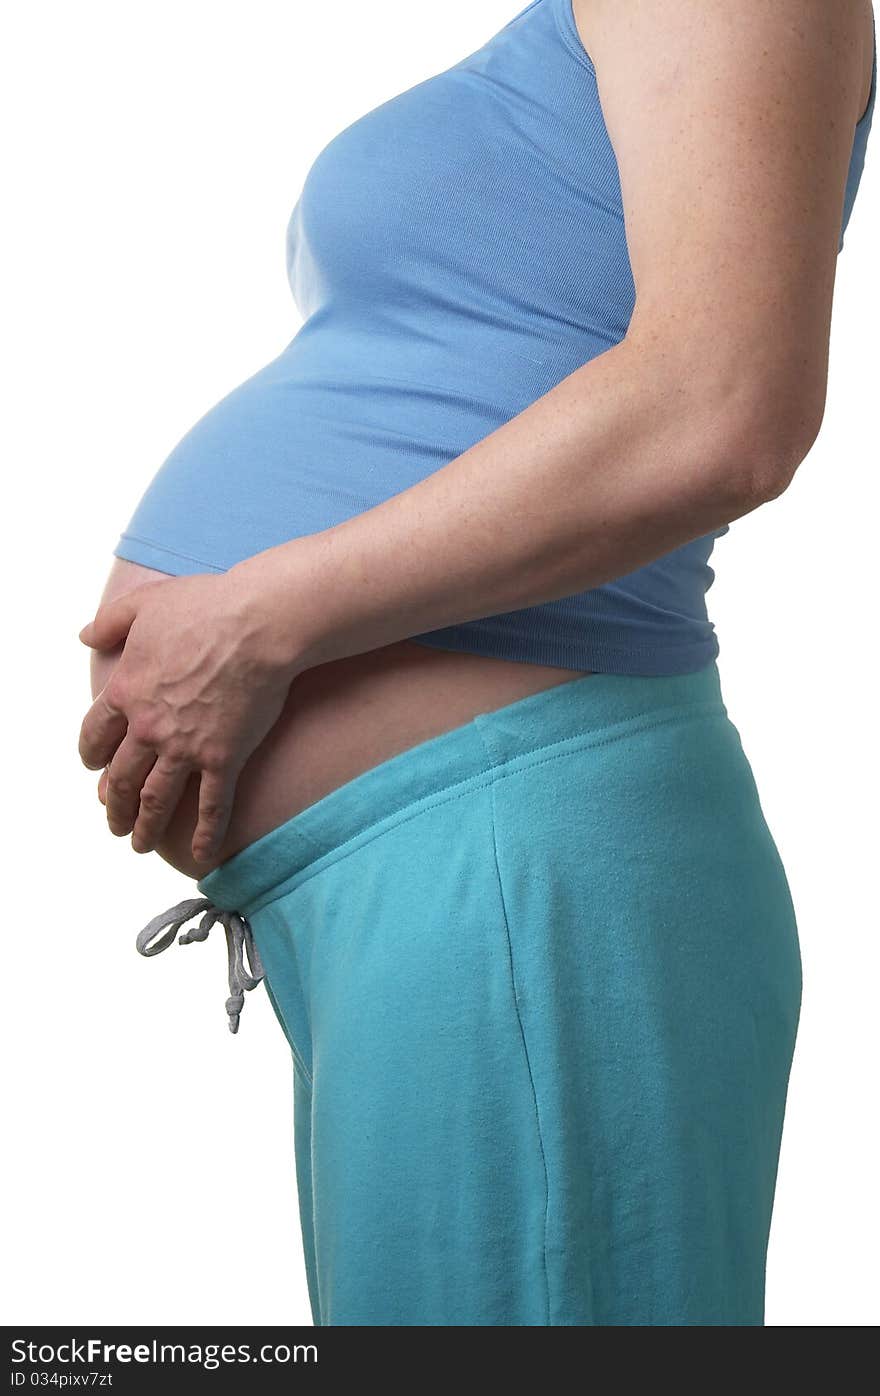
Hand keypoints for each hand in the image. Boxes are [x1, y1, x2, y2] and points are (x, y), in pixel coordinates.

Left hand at [78, 566, 302, 863]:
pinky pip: (211, 806)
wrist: (257, 624)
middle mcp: (148, 728)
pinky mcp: (223, 758)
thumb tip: (85, 635)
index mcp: (125, 692)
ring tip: (140, 845)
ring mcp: (185, 747)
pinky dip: (206, 835)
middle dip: (114, 805)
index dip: (92, 757)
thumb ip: (109, 621)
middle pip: (120, 778)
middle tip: (115, 822)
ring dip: (145, 827)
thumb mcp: (143, 604)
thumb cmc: (204, 607)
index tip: (96, 769)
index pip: (95, 736)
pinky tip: (203, 856)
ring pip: (156, 799)